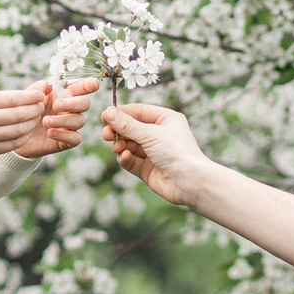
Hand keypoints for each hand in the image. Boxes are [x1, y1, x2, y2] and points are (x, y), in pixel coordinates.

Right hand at [0, 86, 49, 163]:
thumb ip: (0, 98)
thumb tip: (30, 93)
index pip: (12, 99)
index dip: (30, 97)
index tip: (41, 95)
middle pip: (18, 115)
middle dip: (34, 110)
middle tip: (41, 106)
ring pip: (18, 131)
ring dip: (31, 123)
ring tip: (36, 117)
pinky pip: (12, 145)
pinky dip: (23, 137)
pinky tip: (27, 131)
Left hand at [16, 77, 98, 159]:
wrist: (18, 134)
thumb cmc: (28, 110)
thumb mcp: (30, 96)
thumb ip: (39, 88)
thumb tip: (49, 84)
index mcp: (64, 94)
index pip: (80, 87)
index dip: (88, 84)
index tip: (93, 84)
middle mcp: (71, 109)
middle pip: (84, 103)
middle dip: (73, 103)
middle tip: (56, 105)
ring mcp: (70, 125)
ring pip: (79, 120)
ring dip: (62, 120)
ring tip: (45, 121)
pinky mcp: (67, 141)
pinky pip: (75, 138)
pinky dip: (64, 135)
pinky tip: (50, 133)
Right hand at [101, 102, 216, 206]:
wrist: (190, 182)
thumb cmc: (176, 152)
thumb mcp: (150, 134)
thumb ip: (127, 125)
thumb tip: (108, 112)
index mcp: (165, 120)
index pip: (138, 111)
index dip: (120, 113)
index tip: (104, 116)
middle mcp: (159, 134)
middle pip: (131, 128)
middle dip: (118, 131)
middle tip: (106, 135)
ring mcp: (153, 152)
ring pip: (129, 145)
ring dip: (121, 145)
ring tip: (118, 148)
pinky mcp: (148, 168)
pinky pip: (131, 160)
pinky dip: (126, 158)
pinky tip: (125, 157)